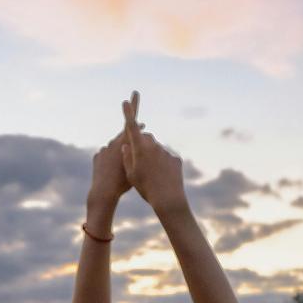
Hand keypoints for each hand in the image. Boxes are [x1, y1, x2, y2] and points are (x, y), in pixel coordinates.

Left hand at [88, 91, 144, 204]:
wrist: (103, 192)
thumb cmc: (123, 182)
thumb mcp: (135, 165)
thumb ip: (135, 150)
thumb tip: (138, 139)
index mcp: (123, 143)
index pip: (130, 122)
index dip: (133, 107)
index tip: (134, 94)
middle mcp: (112, 143)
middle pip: (124, 137)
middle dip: (132, 137)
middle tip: (142, 133)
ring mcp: (103, 150)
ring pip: (116, 148)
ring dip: (121, 153)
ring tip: (127, 164)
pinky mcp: (97, 157)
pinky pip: (107, 156)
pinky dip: (111, 161)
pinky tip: (113, 171)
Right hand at [121, 92, 186, 215]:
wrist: (168, 199)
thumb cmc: (145, 188)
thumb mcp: (131, 175)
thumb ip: (127, 158)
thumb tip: (126, 146)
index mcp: (140, 150)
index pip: (132, 128)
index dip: (128, 114)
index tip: (126, 102)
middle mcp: (154, 147)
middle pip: (146, 140)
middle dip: (142, 145)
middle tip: (140, 162)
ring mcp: (166, 152)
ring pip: (157, 151)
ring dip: (153, 159)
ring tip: (153, 177)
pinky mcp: (176, 159)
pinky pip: (167, 159)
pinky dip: (163, 166)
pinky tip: (163, 179)